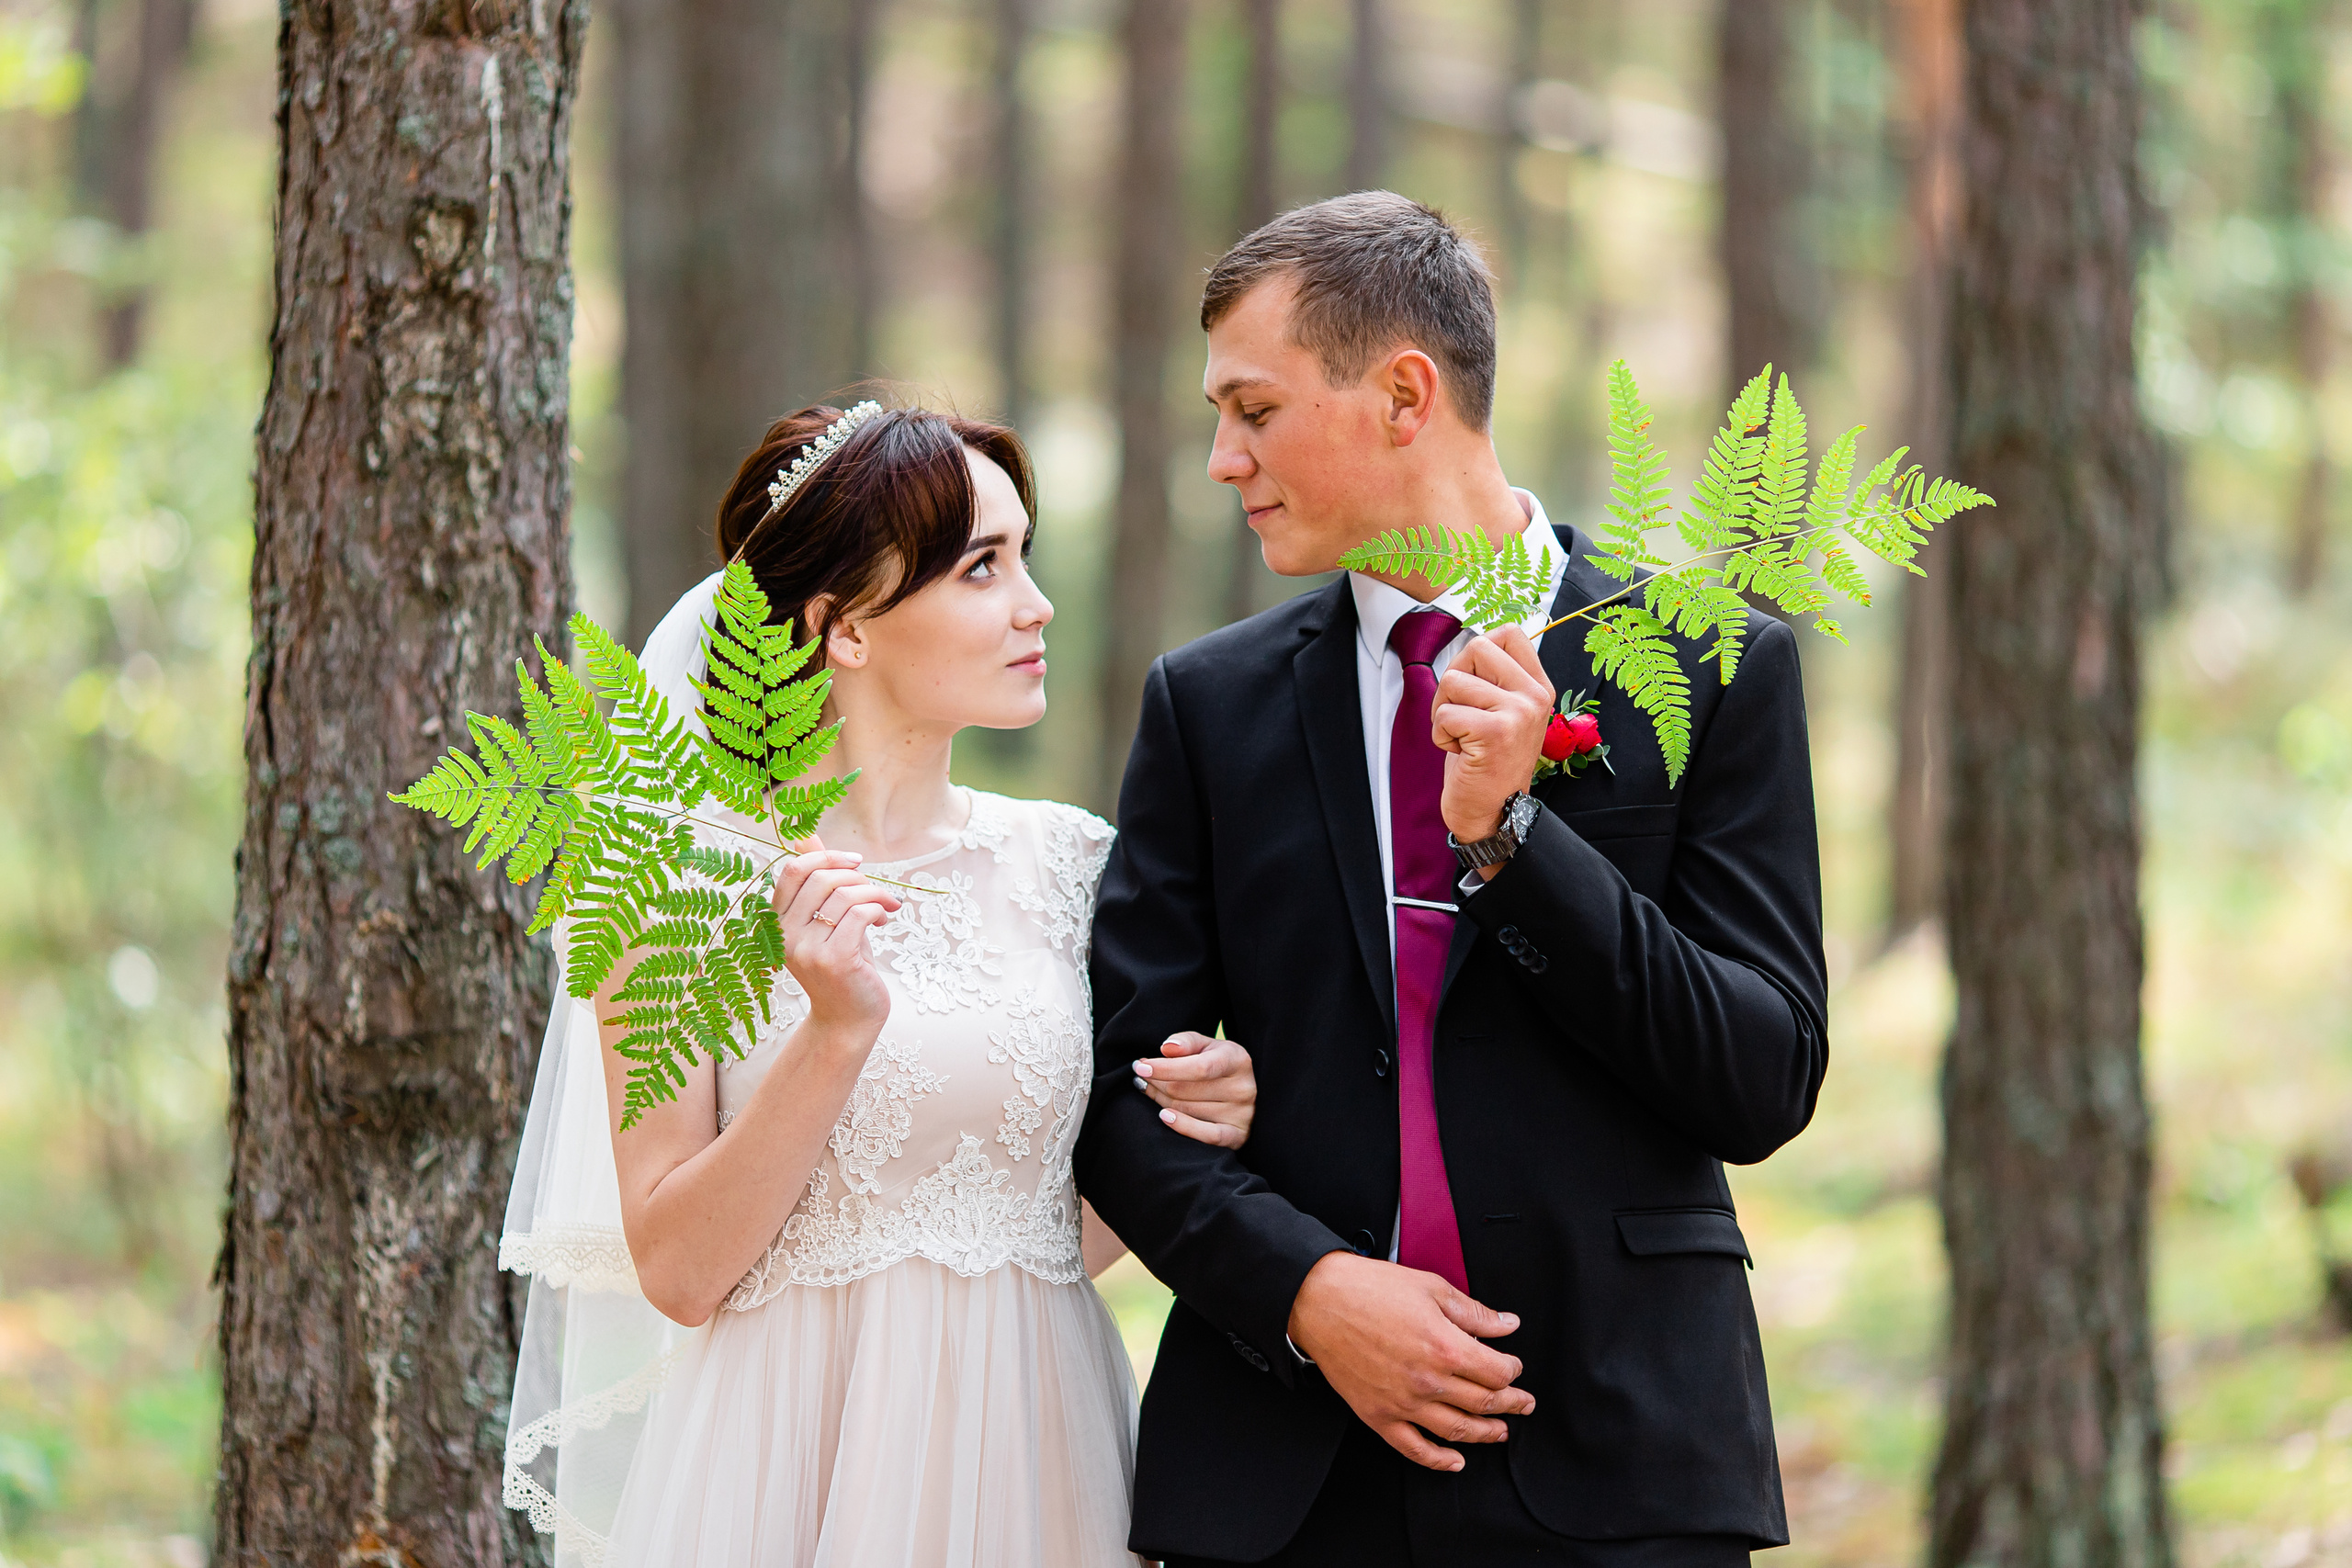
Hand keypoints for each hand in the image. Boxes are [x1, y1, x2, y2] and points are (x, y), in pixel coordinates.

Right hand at [769, 849, 900, 1041]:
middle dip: (858, 877)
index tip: (856, 862)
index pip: (791, 871)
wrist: (848, 1020)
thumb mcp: (826, 920)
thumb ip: (817, 882)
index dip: (825, 856)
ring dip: (875, 894)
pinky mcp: (833, 961)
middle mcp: (785, 936)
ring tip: (886, 906)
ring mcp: (806, 950)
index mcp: (777, 923)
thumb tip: (805, 836)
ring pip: (845, 895)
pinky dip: (878, 908)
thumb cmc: (842, 966)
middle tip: (877, 891)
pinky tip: (885, 918)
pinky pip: (859, 914)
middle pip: (822, 879)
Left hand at [1132, 1031, 1255, 1148]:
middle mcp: (1242, 1088)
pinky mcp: (1237, 1136)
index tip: (1141, 1066)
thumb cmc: (1219, 1064)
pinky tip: (1164, 1116)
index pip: (1198, 1067)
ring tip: (1148, 1089)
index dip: (1166, 1068)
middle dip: (1157, 1083)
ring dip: (1160, 1100)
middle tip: (1141, 1076)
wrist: (1248, 1090)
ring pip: (1187, 1110)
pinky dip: (1182, 1126)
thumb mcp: (1207, 1046)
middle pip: (1185, 1090)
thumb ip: (1187, 1042)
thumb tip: (1167, 1048)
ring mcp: (1242, 1114)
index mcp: (1237, 1060)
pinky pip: (1206, 1135)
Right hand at [1286, 1251, 1533, 1471]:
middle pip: (1484, 1403)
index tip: (1514, 1367)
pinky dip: (1439, 1460)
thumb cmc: (1370, 1290)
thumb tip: (1506, 1324)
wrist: (1319, 1301)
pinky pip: (1414, 1448)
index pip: (1497, 1373)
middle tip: (1523, 1404)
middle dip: (1511, 1404)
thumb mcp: (1430, 1287)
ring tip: (1500, 1431)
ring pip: (1457, 1430)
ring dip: (1485, 1434)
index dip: (1512, 1372)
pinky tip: (1455, 1461)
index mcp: (1445, 1346)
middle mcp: (1428, 1381)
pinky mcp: (1379, 1416)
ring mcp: (1403, 1403)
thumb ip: (1473, 1312)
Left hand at [1431, 625, 1553, 850]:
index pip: (1509, 633)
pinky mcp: (1495, 732)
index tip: (1474, 684)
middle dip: (1453, 680)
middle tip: (1459, 713)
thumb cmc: (1487, 761)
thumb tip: (1474, 643)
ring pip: (1453, 680)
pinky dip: (1441, 735)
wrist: (1495, 813)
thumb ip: (1495, 677)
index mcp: (1538, 687)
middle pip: (1477, 648)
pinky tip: (1460, 752)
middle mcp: (1535, 696)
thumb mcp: (1502, 712)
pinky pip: (1445, 713)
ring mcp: (1519, 713)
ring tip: (1461, 736)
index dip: (1477, 653)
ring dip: (1443, 711)